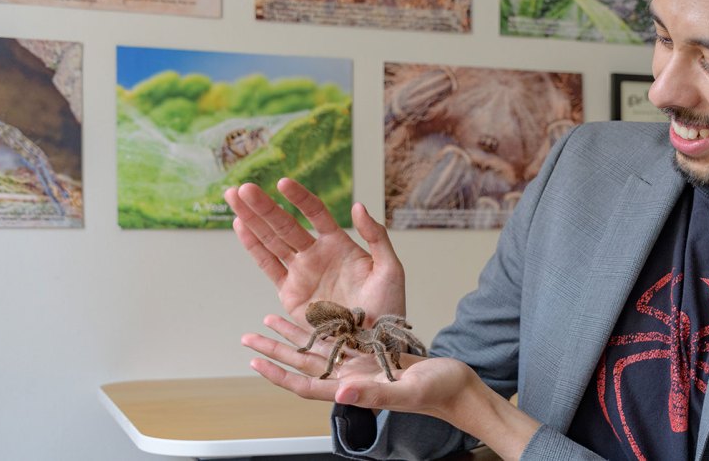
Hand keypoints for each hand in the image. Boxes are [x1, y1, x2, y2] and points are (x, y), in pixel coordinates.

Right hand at [225, 178, 404, 324]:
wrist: (374, 342)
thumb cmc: (388, 305)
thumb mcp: (390, 268)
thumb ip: (376, 236)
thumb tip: (358, 206)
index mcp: (340, 244)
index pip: (315, 213)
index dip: (299, 198)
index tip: (283, 183)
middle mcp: (317, 254)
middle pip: (285, 224)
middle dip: (263, 206)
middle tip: (241, 187)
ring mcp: (301, 272)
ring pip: (271, 240)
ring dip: (252, 219)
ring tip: (233, 197)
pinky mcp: (290, 293)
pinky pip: (268, 266)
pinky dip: (253, 246)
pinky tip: (240, 226)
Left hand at [243, 315, 541, 459]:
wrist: (460, 386)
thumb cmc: (440, 392)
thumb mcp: (409, 391)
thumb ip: (374, 393)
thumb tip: (341, 391)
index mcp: (355, 387)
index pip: (306, 383)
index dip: (278, 374)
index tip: (254, 361)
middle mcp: (352, 376)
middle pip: (304, 365)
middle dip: (275, 351)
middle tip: (248, 337)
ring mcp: (362, 365)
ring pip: (319, 350)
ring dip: (294, 336)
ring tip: (269, 321)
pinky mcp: (374, 353)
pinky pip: (342, 339)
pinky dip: (324, 327)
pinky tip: (312, 316)